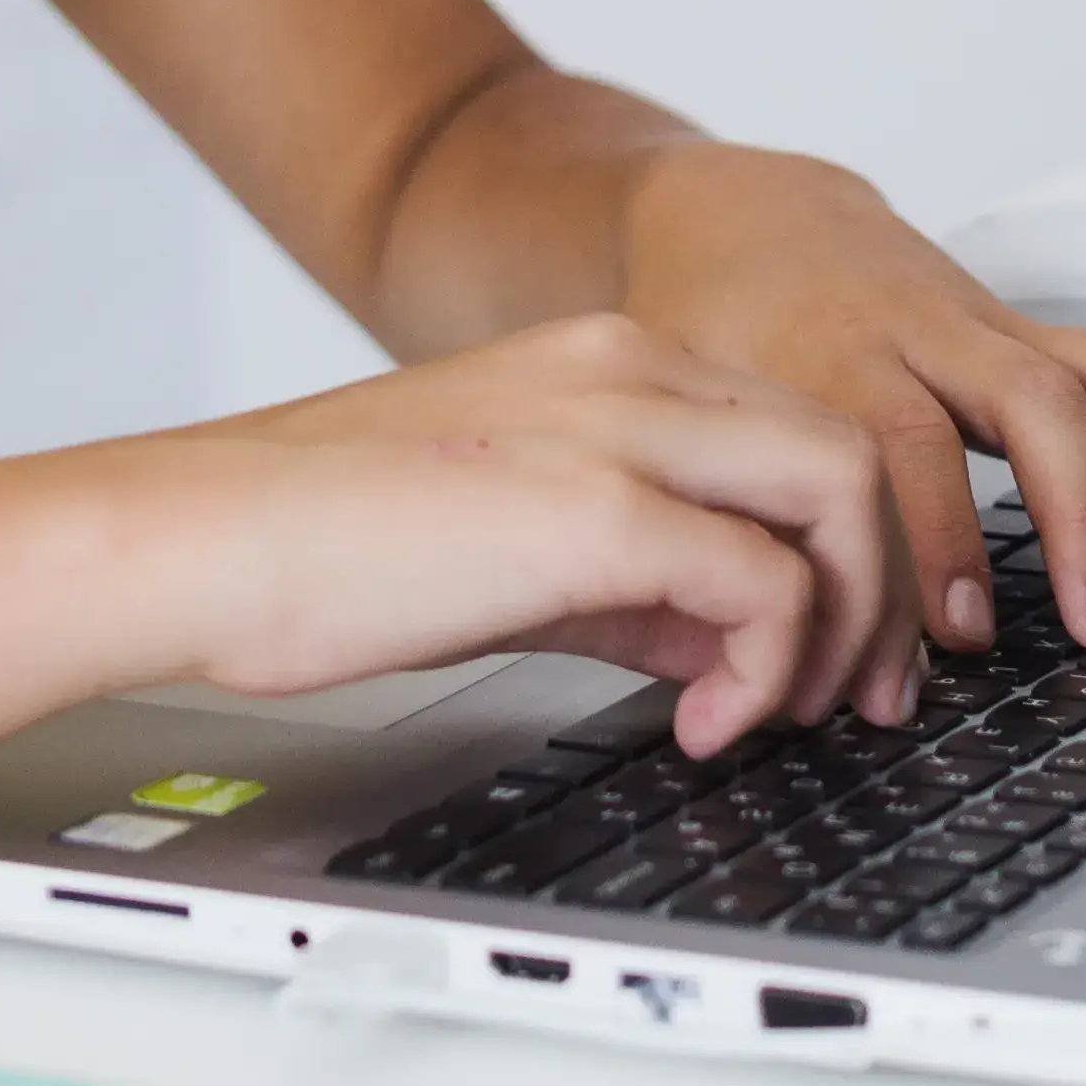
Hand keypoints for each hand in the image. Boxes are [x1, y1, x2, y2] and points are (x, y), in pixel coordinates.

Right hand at [126, 316, 909, 750]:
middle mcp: (631, 369)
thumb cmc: (321, 544)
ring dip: (845, 622)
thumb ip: (635, 578)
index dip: (843, 550)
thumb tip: (731, 644)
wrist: (206, 538)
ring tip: (788, 713)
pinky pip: (763, 580)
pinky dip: (766, 666)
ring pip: (841, 488)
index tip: (832, 650)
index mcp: (609, 360)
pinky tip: (706, 724)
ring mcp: (620, 426)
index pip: (798, 430)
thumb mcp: (513, 544)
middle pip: (851, 449)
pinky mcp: (596, 508)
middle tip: (854, 698)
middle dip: (879, 589)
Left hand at [611, 143, 1085, 708]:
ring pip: (1085, 383)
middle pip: (1022, 400)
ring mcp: (978, 323)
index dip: (936, 539)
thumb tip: (783, 666)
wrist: (738, 218)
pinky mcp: (1017, 327)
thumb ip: (740, 517)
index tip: (959, 635)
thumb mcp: (693, 412)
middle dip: (1070, 515)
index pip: (896, 444)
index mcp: (820, 352)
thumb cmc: (710, 335)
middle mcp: (915, 329)